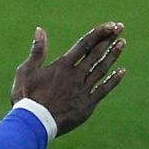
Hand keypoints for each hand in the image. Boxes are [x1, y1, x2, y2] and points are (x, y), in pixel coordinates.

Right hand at [11, 22, 126, 137]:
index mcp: (62, 66)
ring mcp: (83, 90)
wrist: (33, 123)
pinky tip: (122, 71)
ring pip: (102, 69)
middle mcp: (76, 75)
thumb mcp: (27, 71)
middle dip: (109, 39)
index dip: (99, 33)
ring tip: (122, 43)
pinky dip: (113, 80)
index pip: (84, 44)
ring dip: (113, 55)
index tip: (110, 25)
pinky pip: (104, 90)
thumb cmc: (26, 96)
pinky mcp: (87, 105)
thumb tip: (40, 30)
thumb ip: (37, 51)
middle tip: (120, 28)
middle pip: (96, 54)